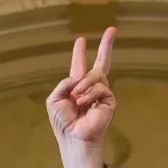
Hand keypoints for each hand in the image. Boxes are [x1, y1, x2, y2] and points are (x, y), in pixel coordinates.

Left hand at [47, 29, 116, 167]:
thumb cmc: (63, 122)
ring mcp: (101, 93)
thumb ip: (64, 83)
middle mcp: (90, 88)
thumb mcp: (55, 99)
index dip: (79, 54)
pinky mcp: (109, 100)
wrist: (74, 138)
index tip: (81, 40)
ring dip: (83, 84)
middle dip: (106, 46)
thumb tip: (78, 77)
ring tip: (76, 97)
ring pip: (96, 75)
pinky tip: (83, 104)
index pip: (79, 67)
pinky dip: (89, 94)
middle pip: (101, 64)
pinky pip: (100, 87)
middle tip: (112, 30)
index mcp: (76, 87)